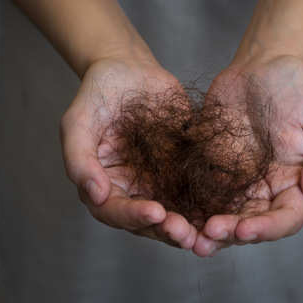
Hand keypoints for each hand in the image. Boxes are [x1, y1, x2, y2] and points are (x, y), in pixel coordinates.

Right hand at [60, 55, 198, 249]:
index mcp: (102, 185)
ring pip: (174, 214)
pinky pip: (196, 193)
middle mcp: (130, 191)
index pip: (114, 211)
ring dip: (190, 226)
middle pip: (147, 222)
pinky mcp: (183, 171)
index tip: (156, 213)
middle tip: (186, 233)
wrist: (130, 69)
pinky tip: (225, 210)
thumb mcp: (78, 122)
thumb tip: (94, 195)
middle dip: (166, 230)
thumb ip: (79, 159)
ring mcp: (158, 183)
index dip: (133, 216)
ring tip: (206, 231)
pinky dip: (209, 206)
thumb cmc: (98, 93)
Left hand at [193, 54, 302, 256]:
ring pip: (224, 216)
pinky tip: (174, 214)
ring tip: (190, 236)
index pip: (286, 217)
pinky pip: (200, 195)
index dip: (268, 228)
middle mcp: (267, 190)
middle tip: (210, 232)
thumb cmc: (299, 90)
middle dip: (232, 233)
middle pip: (251, 225)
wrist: (262, 66)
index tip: (245, 227)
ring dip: (209, 231)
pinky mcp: (211, 170)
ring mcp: (237, 182)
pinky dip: (189, 209)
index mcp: (296, 184)